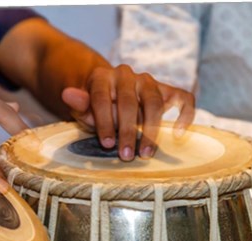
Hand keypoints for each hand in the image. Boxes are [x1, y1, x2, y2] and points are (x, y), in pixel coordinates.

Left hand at [61, 64, 194, 160]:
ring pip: (155, 101)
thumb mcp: (84, 109)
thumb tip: (67, 94)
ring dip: (151, 129)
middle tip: (125, 156)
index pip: (101, 96)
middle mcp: (126, 74)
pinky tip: (177, 134)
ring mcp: (149, 81)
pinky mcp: (167, 90)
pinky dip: (185, 115)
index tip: (107, 144)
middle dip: (128, 130)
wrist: (114, 96)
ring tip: (146, 153)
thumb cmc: (97, 108)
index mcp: (102, 76)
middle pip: (129, 101)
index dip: (104, 121)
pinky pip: (184, 98)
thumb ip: (80, 104)